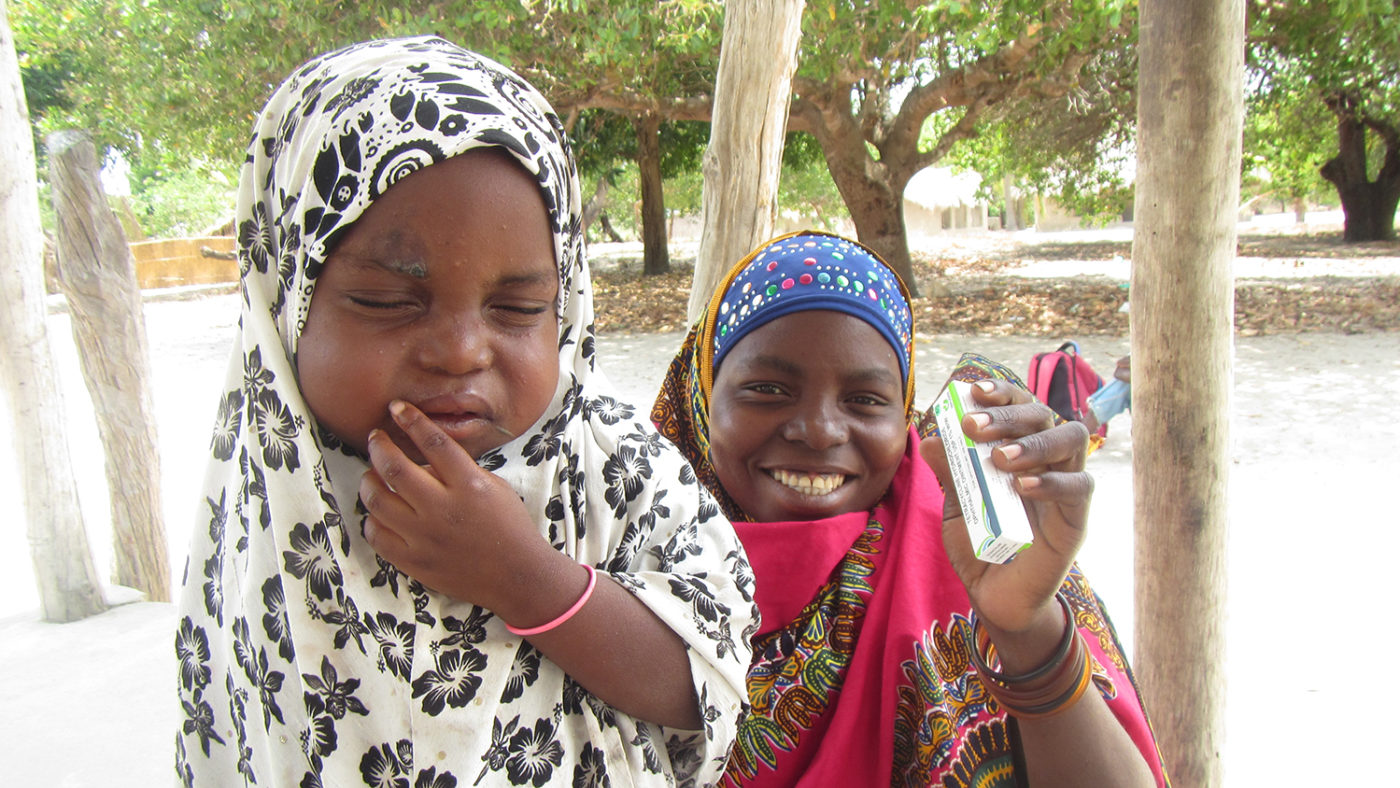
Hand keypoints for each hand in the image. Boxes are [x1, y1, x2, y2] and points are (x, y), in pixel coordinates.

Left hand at [359, 400, 553, 609]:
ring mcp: (425, 538)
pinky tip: (379, 511)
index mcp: (469, 486)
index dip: (411, 420)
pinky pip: (377, 535)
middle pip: (395, 468)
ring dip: (368, 480)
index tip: (397, 408)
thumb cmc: (508, 527)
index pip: (433, 442)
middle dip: (379, 446)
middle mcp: (443, 509)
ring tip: (371, 474)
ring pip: (378, 500)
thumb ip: (459, 469)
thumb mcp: (494, 487)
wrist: (516, 577)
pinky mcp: (414, 562)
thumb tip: (423, 455)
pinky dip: (372, 518)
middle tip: (375, 438)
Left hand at [919, 379, 1092, 646]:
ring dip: (1033, 443)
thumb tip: (929, 439)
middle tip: (974, 427)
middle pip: (1045, 416)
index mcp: (1021, 450)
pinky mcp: (1076, 519)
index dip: (1002, 393)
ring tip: (999, 458)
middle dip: (1008, 416)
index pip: (1021, 406)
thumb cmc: (980, 545)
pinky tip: (1021, 486)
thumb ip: (950, 473)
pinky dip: (1051, 483)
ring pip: (1071, 441)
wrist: (994, 596)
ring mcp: (1067, 487)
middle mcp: (1048, 461)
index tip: (974, 392)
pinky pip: (1079, 488)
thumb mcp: (957, 506)